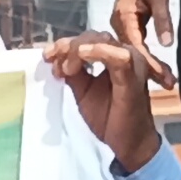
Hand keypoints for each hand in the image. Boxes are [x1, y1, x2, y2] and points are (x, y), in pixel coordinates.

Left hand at [40, 34, 161, 169]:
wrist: (128, 143)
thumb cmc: (110, 117)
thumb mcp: (83, 92)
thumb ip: (74, 74)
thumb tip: (57, 60)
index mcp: (113, 56)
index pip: (87, 40)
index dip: (64, 45)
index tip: (47, 57)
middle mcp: (125, 54)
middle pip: (93, 36)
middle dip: (68, 46)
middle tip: (54, 64)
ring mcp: (131, 63)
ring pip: (103, 41)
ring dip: (79, 49)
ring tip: (65, 68)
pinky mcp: (133, 76)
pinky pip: (117, 56)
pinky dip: (97, 51)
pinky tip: (81, 54)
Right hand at [109, 0, 173, 73]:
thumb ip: (162, 18)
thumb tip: (167, 44)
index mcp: (123, 16)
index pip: (136, 46)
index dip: (149, 63)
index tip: (164, 78)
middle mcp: (118, 23)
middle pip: (132, 52)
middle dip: (149, 70)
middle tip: (169, 84)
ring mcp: (122, 24)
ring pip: (133, 50)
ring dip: (147, 65)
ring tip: (166, 80)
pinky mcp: (129, 24)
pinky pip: (135, 43)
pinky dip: (145, 55)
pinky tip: (156, 66)